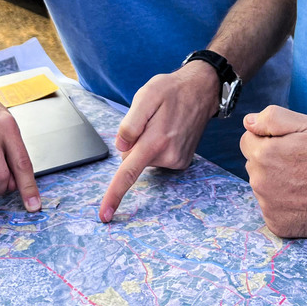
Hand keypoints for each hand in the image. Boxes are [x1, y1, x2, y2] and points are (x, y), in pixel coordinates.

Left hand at [98, 62, 219, 221]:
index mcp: (156, 140)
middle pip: (131, 160)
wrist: (201, 91)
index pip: (129, 172)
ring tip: (160, 121)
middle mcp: (168, 155)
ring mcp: (177, 160)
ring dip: (146, 142)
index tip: (105, 215)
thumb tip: (121, 148)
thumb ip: (131, 123)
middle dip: (132, 143)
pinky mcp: (181, 161)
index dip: (114, 194)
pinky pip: (156, 158)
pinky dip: (156, 145)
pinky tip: (168, 129)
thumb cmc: (171, 90)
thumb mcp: (147, 95)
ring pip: (144, 158)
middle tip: (148, 119)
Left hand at [240, 106, 306, 237]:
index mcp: (263, 154)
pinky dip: (282, 204)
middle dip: (269, 161)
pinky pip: (270, 208)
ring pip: (261, 186)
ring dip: (274, 182)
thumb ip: (272, 117)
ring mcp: (267, 205)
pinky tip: (300, 199)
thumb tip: (248, 122)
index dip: (267, 140)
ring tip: (301, 181)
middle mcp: (259, 181)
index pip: (247, 141)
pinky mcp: (276, 223)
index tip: (287, 146)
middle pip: (253, 164)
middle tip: (297, 163)